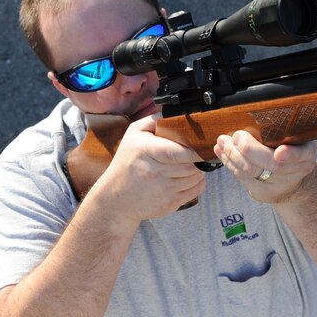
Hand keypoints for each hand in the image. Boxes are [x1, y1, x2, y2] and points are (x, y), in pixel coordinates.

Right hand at [92, 114, 206, 220]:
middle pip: (193, 164)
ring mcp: (165, 190)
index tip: (202, 144)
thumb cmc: (126, 163)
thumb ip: (155, 120)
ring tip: (188, 164)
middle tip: (196, 153)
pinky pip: (196, 190)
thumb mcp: (133, 134)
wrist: (115, 199)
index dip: (196, 149)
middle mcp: (157, 172)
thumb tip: (176, 112)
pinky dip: (197, 182)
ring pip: (197, 177)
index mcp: (148, 152)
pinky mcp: (171, 203)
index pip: (182, 151)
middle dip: (199, 158)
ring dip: (198, 170)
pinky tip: (188, 177)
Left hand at [213, 131, 316, 204]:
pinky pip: (242, 178)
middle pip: (271, 165)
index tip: (280, 153)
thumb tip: (267, 110)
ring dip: (233, 155)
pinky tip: (221, 151)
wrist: (295, 181)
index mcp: (306, 155)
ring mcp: (278, 186)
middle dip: (249, 149)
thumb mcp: (300, 137)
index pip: (300, 155)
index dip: (290, 155)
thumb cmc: (294, 149)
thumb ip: (289, 128)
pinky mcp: (262, 193)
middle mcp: (295, 172)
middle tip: (237, 135)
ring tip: (222, 141)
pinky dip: (229, 163)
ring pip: (251, 172)